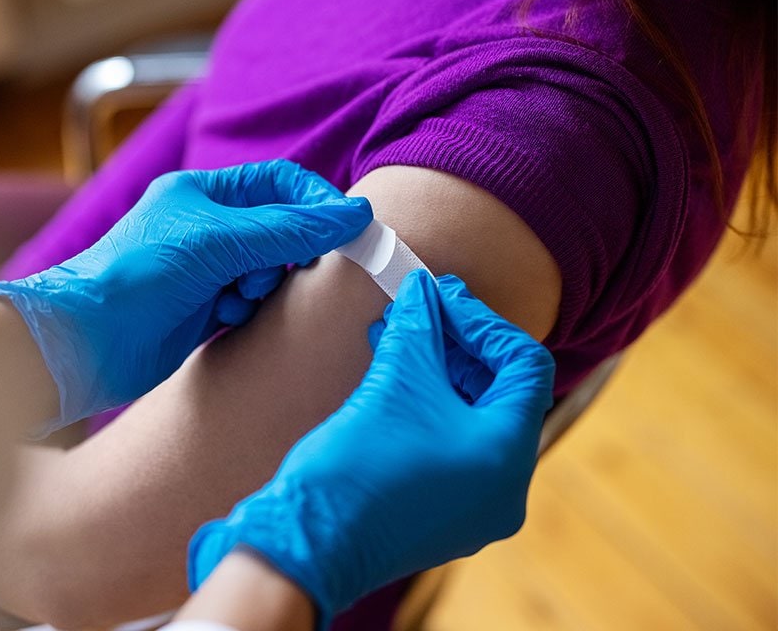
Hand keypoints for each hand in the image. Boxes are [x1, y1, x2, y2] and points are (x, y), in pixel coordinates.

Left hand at [0, 160, 371, 425]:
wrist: (86, 340)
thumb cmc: (139, 274)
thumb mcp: (219, 241)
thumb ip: (289, 229)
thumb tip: (355, 215)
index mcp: (205, 193)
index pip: (279, 184)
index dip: (316, 204)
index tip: (346, 230)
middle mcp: (208, 227)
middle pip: (280, 230)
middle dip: (288, 252)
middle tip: (280, 273)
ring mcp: (207, 269)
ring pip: (270, 270)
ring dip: (265, 283)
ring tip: (239, 296)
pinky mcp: (205, 309)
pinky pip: (252, 302)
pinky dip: (249, 307)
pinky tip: (226, 315)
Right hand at [187, 272, 554, 628]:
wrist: (308, 543)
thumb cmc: (357, 467)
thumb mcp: (395, 382)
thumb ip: (418, 326)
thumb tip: (423, 289)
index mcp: (507, 455)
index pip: (525, 366)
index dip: (484, 322)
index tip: (441, 297)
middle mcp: (505, 488)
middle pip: (501, 393)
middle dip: (458, 344)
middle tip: (421, 307)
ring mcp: (475, 508)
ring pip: (472, 420)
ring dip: (437, 371)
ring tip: (395, 333)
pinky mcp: (443, 515)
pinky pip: (451, 448)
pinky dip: (427, 406)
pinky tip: (389, 372)